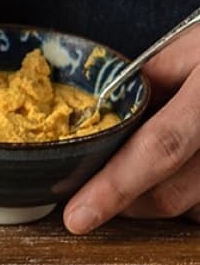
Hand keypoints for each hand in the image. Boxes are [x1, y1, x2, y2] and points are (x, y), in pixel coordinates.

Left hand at [63, 30, 199, 230]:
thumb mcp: (189, 47)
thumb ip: (145, 83)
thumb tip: (101, 122)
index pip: (160, 148)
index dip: (115, 187)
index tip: (77, 217)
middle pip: (173, 194)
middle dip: (123, 204)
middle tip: (90, 198)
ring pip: (194, 208)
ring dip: (159, 200)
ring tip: (138, 173)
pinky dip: (189, 198)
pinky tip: (179, 175)